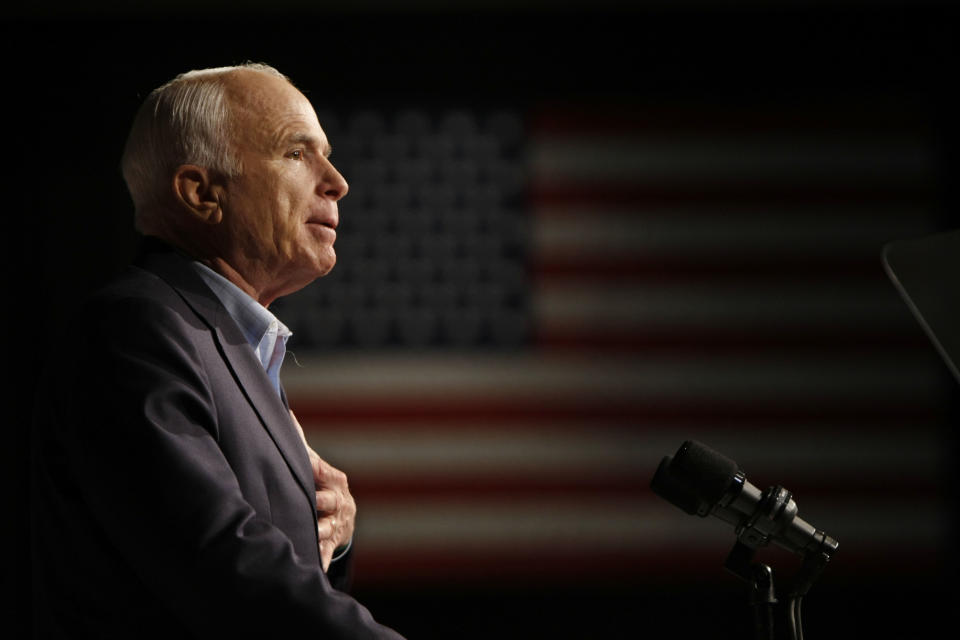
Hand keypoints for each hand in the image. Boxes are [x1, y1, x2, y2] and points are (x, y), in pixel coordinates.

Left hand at [290, 410, 355, 571]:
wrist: (344, 521)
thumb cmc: (322, 487)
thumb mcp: (317, 467)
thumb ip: (301, 443)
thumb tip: (287, 413)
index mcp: (335, 481)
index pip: (322, 471)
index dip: (313, 469)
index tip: (305, 465)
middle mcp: (340, 502)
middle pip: (330, 501)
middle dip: (322, 502)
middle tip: (315, 501)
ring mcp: (337, 523)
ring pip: (328, 528)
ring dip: (320, 532)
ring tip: (312, 534)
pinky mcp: (331, 543)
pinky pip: (325, 552)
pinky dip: (320, 559)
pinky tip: (314, 566)